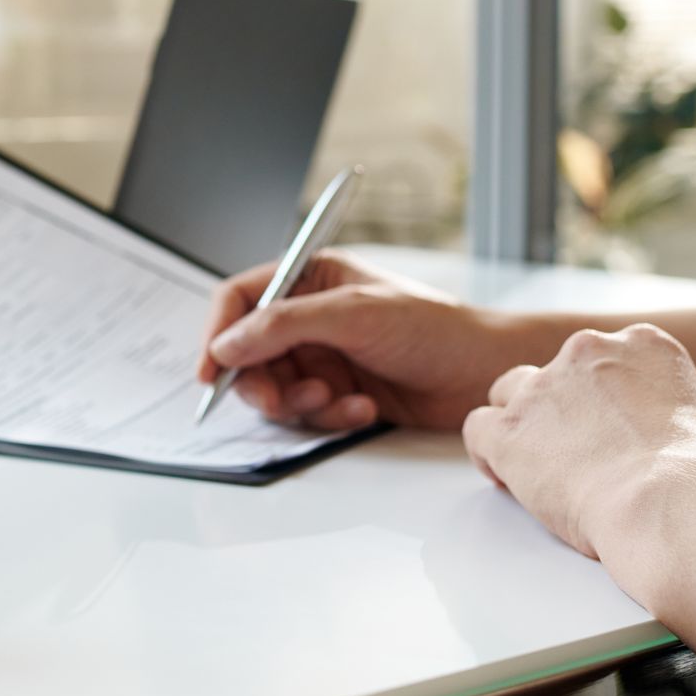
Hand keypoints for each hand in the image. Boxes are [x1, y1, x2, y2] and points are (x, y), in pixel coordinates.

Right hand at [200, 252, 523, 430]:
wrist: (484, 373)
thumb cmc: (434, 328)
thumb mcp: (352, 316)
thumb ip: (282, 326)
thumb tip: (226, 345)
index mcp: (310, 278)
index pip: (241, 299)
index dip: (218, 334)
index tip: (212, 372)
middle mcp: (310, 316)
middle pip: (249, 354)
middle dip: (263, 382)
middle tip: (282, 400)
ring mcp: (324, 356)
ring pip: (276, 389)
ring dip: (301, 404)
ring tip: (337, 400)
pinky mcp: (339, 392)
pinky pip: (308, 413)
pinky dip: (330, 417)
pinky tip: (364, 410)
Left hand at [461, 325, 695, 559]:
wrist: (678, 501)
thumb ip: (671, 415)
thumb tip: (668, 446)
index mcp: (645, 345)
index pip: (605, 357)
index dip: (600, 394)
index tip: (606, 425)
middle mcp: (589, 353)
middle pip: (555, 370)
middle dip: (558, 405)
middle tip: (572, 448)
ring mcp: (543, 388)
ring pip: (509, 392)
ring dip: (520, 424)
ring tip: (534, 462)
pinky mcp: (510, 431)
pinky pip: (479, 428)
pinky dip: (488, 453)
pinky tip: (503, 477)